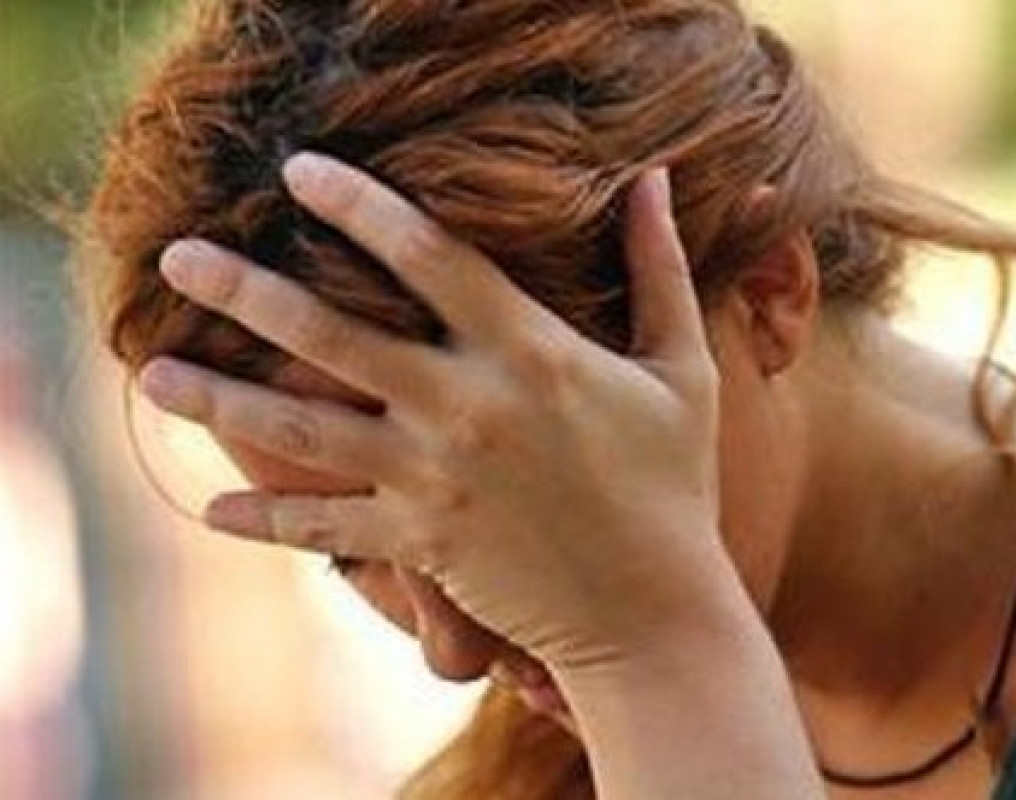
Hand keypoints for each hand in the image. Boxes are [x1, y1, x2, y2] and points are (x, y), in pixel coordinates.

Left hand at [139, 154, 734, 673]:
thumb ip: (659, 268)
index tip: (299, 172)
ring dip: (218, 400)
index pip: (427, 253)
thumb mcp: (682, 368)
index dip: (357, 203)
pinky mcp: (418, 541)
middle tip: (177, 256)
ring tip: (153, 373)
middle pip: (332, 331)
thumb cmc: (672, 482)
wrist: (653, 610)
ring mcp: (433, 477)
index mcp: (531, 350)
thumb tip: (652, 176)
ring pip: (301, 428)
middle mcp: (467, 405)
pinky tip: (207, 509)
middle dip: (245, 290)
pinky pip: (321, 527)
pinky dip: (261, 522)